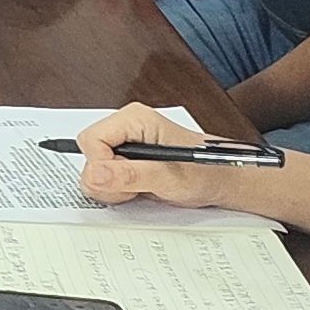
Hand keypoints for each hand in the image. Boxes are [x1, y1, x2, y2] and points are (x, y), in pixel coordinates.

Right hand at [72, 103, 258, 210]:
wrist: (221, 181)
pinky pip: (103, 178)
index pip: (90, 139)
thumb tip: (94, 174)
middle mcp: (125, 128)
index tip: (122, 181)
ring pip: (93, 169)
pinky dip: (116, 190)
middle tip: (136, 186)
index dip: (100, 165)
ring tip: (141, 188)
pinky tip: (138, 190)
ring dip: (113, 187)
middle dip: (107, 179)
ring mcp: (123, 145)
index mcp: (133, 119)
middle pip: (89, 154)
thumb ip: (130, 175)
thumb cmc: (203, 172)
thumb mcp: (168, 176)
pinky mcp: (124, 160)